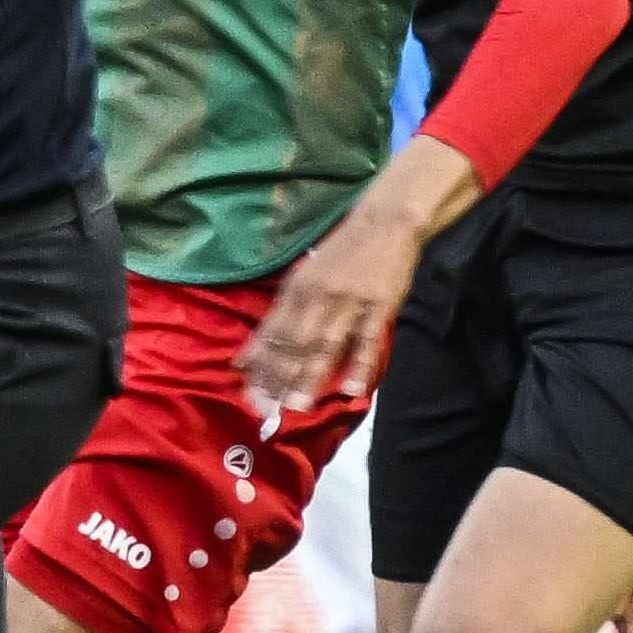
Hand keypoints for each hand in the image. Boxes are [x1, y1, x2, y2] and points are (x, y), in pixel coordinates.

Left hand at [238, 191, 422, 416]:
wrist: (384, 223)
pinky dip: (360, 366)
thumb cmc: (340, 253)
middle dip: (279, 377)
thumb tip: (249, 352)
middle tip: (269, 409)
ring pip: (326, 345)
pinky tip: (352, 390)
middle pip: (294, 343)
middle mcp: (318, 297)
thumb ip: (279, 315)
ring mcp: (349, 303)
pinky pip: (368, 341)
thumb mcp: (303, 277)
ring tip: (298, 405)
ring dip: (310, 376)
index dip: (260, 365)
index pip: (272, 333)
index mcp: (296, 289)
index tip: (249, 394)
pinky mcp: (380, 307)